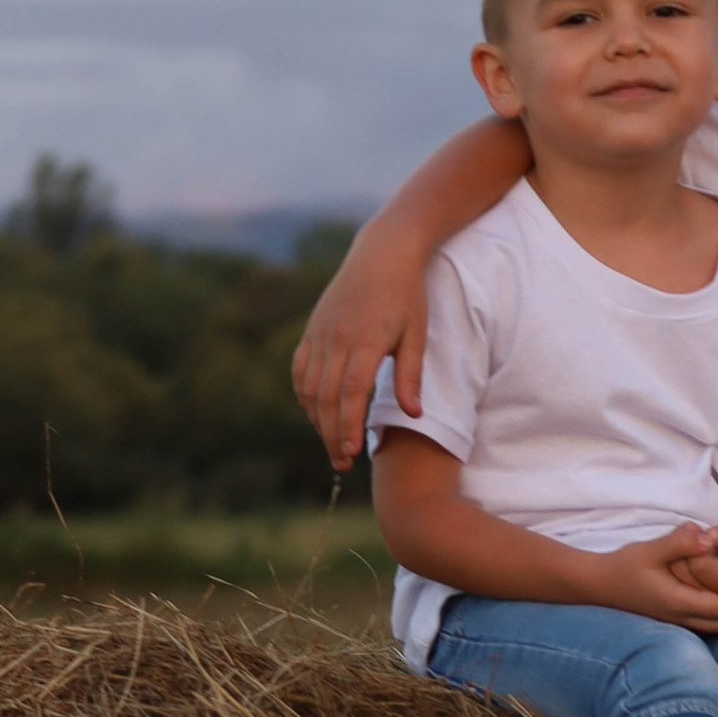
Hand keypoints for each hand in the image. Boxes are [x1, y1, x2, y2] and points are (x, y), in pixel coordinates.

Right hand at [290, 231, 425, 469]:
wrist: (382, 253)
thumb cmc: (407, 294)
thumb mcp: (417, 333)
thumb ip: (410, 375)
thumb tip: (413, 415)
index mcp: (365, 341)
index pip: (350, 393)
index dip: (346, 425)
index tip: (349, 453)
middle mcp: (336, 338)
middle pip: (326, 397)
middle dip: (330, 434)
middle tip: (341, 463)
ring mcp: (320, 334)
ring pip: (308, 387)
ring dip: (317, 420)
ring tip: (332, 444)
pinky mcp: (312, 330)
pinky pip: (300, 371)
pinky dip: (305, 396)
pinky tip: (317, 414)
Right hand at [595, 527, 717, 632]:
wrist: (597, 585)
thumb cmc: (623, 565)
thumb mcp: (651, 549)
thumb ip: (680, 542)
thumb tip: (708, 538)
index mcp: (676, 603)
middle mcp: (678, 618)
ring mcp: (674, 621)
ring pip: (715, 628)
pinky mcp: (670, 619)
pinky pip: (705, 624)